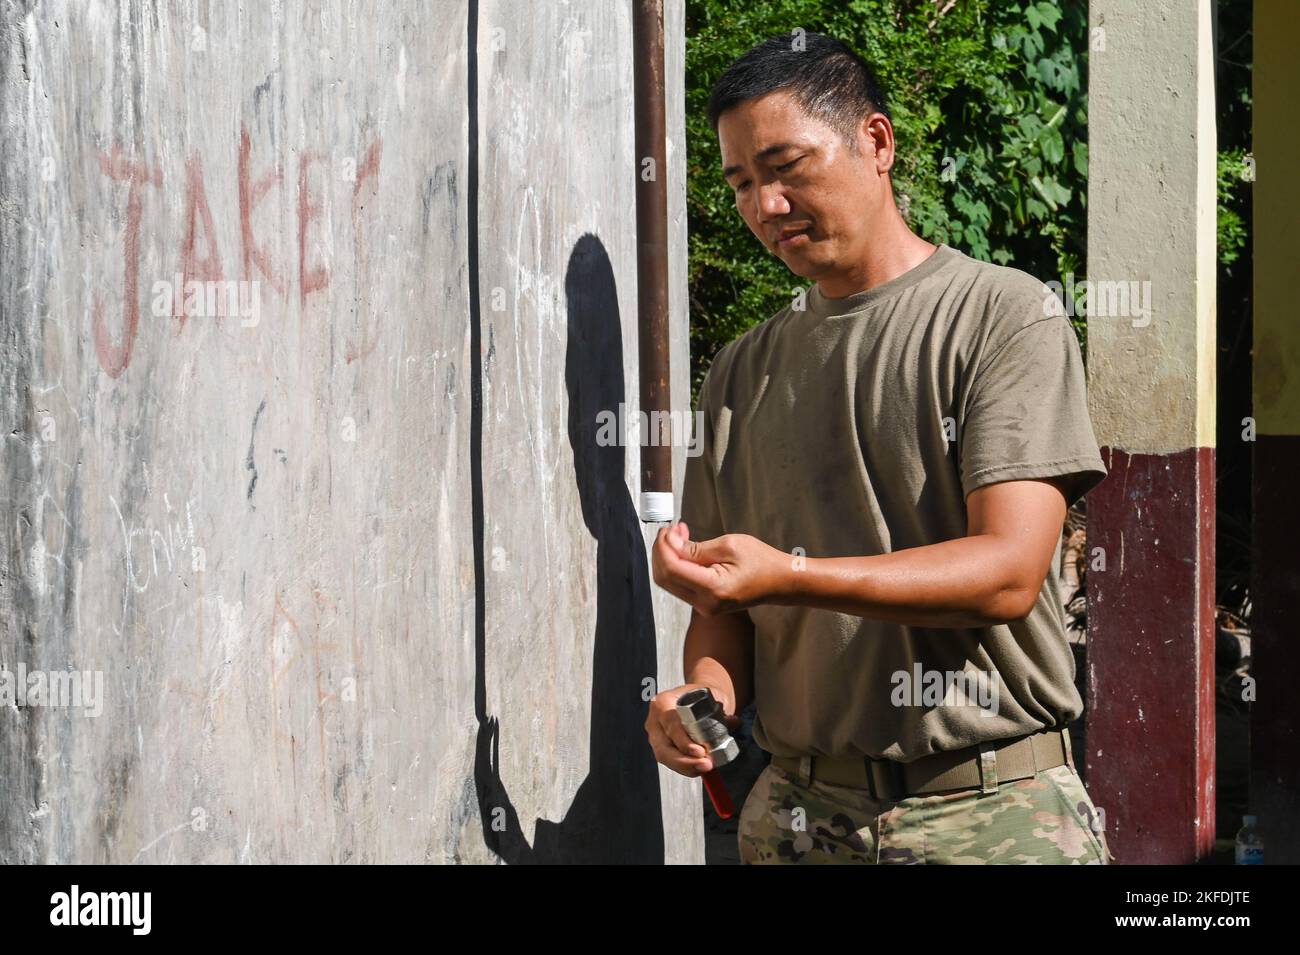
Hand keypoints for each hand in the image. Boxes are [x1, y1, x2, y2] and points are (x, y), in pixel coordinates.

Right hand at [644, 682, 742, 776]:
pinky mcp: (662, 748)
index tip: (701, 751)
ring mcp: (656, 736)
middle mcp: (655, 720)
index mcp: (663, 702)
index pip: (671, 724)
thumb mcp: (713, 698)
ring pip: (665, 758)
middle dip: (684, 761)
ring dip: (686, 767)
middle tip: (706, 765)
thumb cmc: (704, 697)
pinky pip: (671, 762)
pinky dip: (687, 768)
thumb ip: (721, 711)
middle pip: (663, 748)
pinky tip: (700, 769)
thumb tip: (733, 722)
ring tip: (706, 767)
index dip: (684, 741)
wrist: (700, 699)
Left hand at [651, 521, 789, 615]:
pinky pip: (681, 585)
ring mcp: (704, 607)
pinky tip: (685, 549)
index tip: (668, 529)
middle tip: (671, 530)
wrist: (781, 582)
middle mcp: (705, 604)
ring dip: (668, 557)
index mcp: (713, 589)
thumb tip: (671, 544)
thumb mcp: (730, 545)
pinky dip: (677, 566)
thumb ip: (697, 548)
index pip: (672, 569)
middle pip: (664, 578)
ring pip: (669, 583)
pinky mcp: (705, 604)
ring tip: (679, 535)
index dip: (664, 547)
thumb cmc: (761, 561)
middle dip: (661, 551)